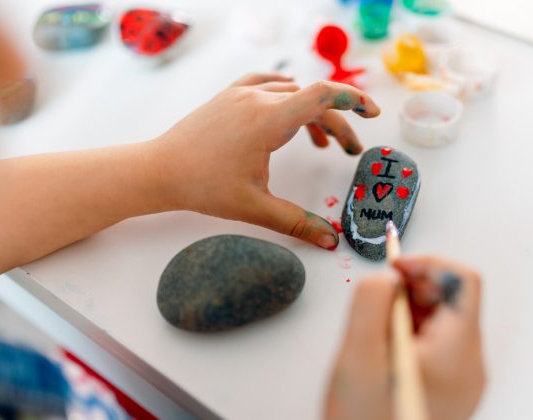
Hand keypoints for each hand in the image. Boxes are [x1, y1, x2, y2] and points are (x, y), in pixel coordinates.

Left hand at [151, 74, 379, 249]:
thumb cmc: (202, 187)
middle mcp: (257, 99)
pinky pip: (266, 83)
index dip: (354, 100)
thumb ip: (297, 223)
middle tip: (347, 152)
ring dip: (312, 114)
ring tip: (320, 144)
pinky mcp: (227, 97)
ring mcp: (240, 94)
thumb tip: (331, 240)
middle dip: (336, 125)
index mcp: (268, 120)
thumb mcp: (255, 208)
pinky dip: (286, 95)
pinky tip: (287, 108)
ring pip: (290, 93)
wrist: (159, 170)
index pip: (323, 96)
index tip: (372, 113)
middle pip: (312, 101)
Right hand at [325, 256, 484, 419]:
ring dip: (409, 309)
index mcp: (456, 354)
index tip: (395, 267)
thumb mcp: (357, 359)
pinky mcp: (451, 386)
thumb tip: (388, 276)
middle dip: (414, 287)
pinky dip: (411, 331)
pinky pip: (437, 342)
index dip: (427, 263)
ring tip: (377, 331)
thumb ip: (371, 304)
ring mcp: (463, 379)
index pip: (463, 281)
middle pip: (453, 298)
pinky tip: (385, 347)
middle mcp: (469, 365)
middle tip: (379, 300)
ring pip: (443, 318)